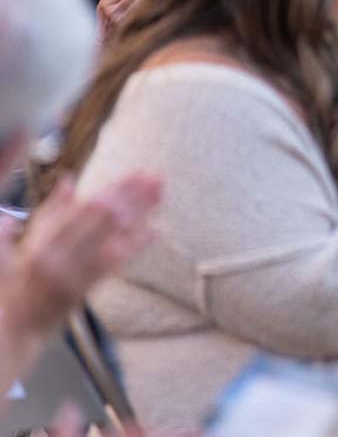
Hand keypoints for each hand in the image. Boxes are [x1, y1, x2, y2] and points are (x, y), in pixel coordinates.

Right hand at [3, 173, 159, 334]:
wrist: (12, 326)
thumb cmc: (14, 282)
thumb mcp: (27, 240)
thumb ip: (51, 211)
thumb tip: (69, 180)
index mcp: (43, 239)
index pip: (87, 207)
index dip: (116, 189)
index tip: (138, 174)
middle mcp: (58, 254)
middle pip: (103, 218)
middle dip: (132, 197)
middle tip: (157, 179)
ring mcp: (71, 273)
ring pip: (113, 238)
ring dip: (140, 215)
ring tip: (160, 195)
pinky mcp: (82, 290)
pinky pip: (114, 264)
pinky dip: (136, 246)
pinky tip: (156, 231)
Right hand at [97, 0, 146, 40]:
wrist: (106, 44)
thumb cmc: (105, 23)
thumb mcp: (102, 7)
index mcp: (106, 6)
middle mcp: (113, 13)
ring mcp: (122, 22)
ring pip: (138, 5)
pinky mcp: (130, 28)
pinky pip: (142, 15)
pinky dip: (149, 7)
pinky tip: (156, 3)